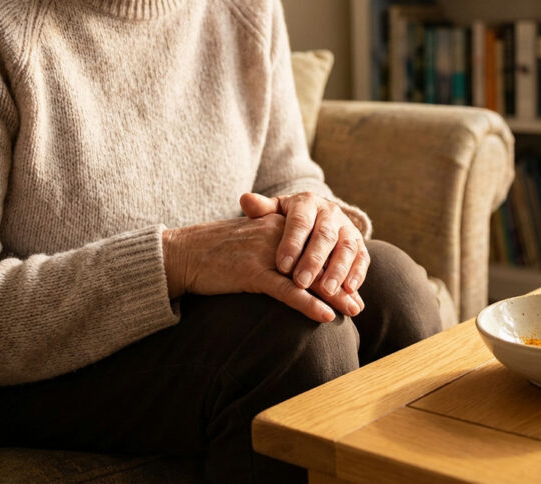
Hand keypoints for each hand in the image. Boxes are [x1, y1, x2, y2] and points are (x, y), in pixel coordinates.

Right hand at [162, 214, 340, 322]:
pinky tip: (326, 316)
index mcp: (280, 225)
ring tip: (353, 310)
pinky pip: (287, 291)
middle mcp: (277, 236)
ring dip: (334, 295)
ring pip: (308, 276)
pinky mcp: (252, 272)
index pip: (318, 247)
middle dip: (341, 283)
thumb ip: (276, 249)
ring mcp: (265, 254)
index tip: (354, 286)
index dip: (337, 267)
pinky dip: (308, 304)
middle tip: (359, 304)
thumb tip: (298, 270)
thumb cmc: (216, 252)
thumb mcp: (252, 242)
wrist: (181, 253)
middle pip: (319, 261)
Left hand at [239, 191, 367, 314]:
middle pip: (325, 235)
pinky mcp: (360, 244)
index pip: (300, 222)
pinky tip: (349, 290)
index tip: (282, 266)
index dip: (292, 243)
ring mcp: (348, 228)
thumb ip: (261, 209)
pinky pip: (363, 258)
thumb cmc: (288, 220)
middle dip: (314, 260)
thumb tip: (246, 200)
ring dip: (339, 270)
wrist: (317, 218)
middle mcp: (331, 213)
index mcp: (307, 203)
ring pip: (348, 247)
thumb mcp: (274, 212)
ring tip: (328, 291)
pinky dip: (358, 274)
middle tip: (302, 282)